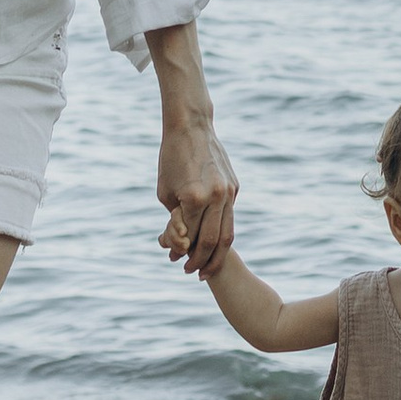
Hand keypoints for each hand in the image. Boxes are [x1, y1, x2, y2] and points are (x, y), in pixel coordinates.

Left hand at [157, 114, 237, 277]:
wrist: (191, 127)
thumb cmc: (171, 160)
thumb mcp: (165, 192)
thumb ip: (176, 219)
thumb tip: (181, 243)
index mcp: (195, 198)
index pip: (189, 237)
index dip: (180, 253)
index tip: (174, 262)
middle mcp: (216, 196)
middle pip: (212, 241)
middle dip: (201, 261)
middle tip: (192, 273)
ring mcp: (229, 192)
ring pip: (227, 232)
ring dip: (217, 254)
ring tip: (208, 268)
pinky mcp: (235, 187)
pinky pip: (229, 215)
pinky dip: (221, 232)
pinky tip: (213, 241)